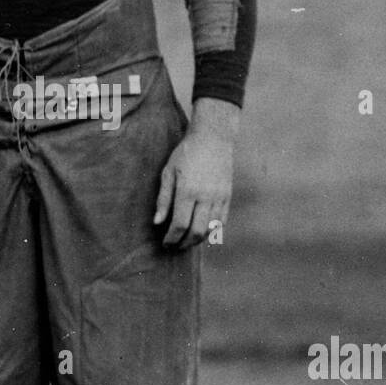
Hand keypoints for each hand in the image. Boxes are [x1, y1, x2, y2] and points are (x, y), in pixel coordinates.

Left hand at [153, 99, 237, 249]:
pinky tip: (202, 232)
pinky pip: (221, 221)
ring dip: (198, 240)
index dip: (172, 238)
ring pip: (210, 229)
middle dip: (184, 244)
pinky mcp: (228, 196)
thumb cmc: (186, 153)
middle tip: (175, 246)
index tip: (165, 244)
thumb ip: (163, 199)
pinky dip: (211, 231)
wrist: (213, 137)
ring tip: (187, 241)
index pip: (179, 225)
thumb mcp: (168, 172)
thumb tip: (157, 222)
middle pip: (196, 232)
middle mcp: (205, 197)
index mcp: (187, 191)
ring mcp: (219, 197)